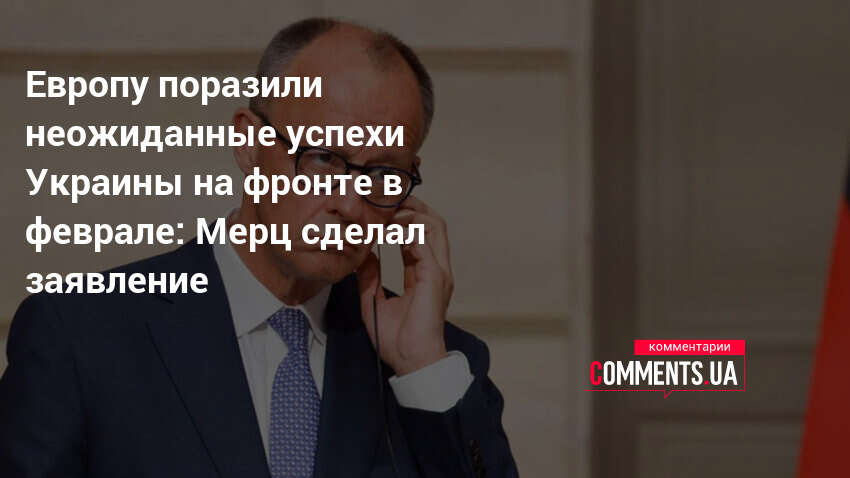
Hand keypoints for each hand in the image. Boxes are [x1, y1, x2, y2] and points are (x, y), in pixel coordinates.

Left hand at [356, 196, 453, 375]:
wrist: (411, 362)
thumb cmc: (397, 340)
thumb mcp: (373, 301)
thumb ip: (369, 278)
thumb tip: (363, 256)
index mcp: (423, 273)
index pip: (419, 234)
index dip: (403, 217)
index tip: (382, 209)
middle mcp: (435, 268)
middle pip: (432, 223)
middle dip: (412, 206)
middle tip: (387, 198)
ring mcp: (438, 271)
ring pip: (435, 226)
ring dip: (412, 213)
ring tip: (389, 209)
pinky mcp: (435, 277)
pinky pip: (425, 243)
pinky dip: (410, 230)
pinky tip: (391, 227)